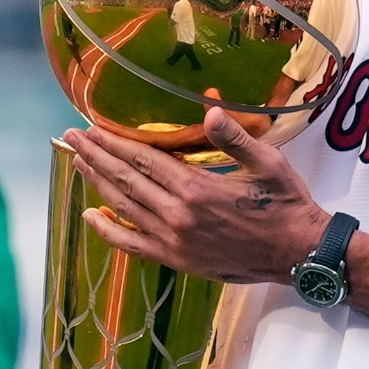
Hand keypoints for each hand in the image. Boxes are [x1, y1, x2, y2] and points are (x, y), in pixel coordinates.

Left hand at [62, 107, 328, 283]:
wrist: (299, 254)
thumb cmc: (285, 205)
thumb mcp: (267, 163)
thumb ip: (234, 137)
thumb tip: (209, 108)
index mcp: (195, 189)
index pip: (142, 160)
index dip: (112, 143)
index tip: (90, 128)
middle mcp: (177, 216)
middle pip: (125, 180)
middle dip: (95, 157)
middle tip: (70, 138)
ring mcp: (174, 241)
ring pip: (124, 208)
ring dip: (97, 184)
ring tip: (77, 162)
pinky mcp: (177, 260)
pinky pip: (133, 245)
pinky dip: (109, 232)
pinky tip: (91, 217)